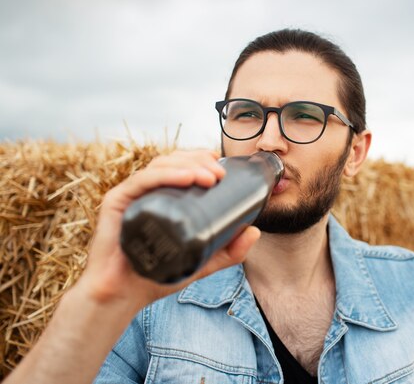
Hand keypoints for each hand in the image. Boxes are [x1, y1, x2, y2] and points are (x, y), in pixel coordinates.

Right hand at [78, 149, 259, 309]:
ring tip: (210, 177)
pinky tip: (186, 178)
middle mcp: (146, 192)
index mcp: (162, 197)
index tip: (222, 165)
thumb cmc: (156, 276)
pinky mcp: (116, 202)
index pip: (180, 166)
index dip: (200, 159)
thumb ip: (228, 251)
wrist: (122, 296)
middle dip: (199, 161)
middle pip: (172, 161)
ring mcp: (130, 195)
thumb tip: (255, 232)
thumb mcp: (201, 260)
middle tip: (220, 174)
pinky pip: (142, 181)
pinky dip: (166, 175)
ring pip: (160, 166)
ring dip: (188, 165)